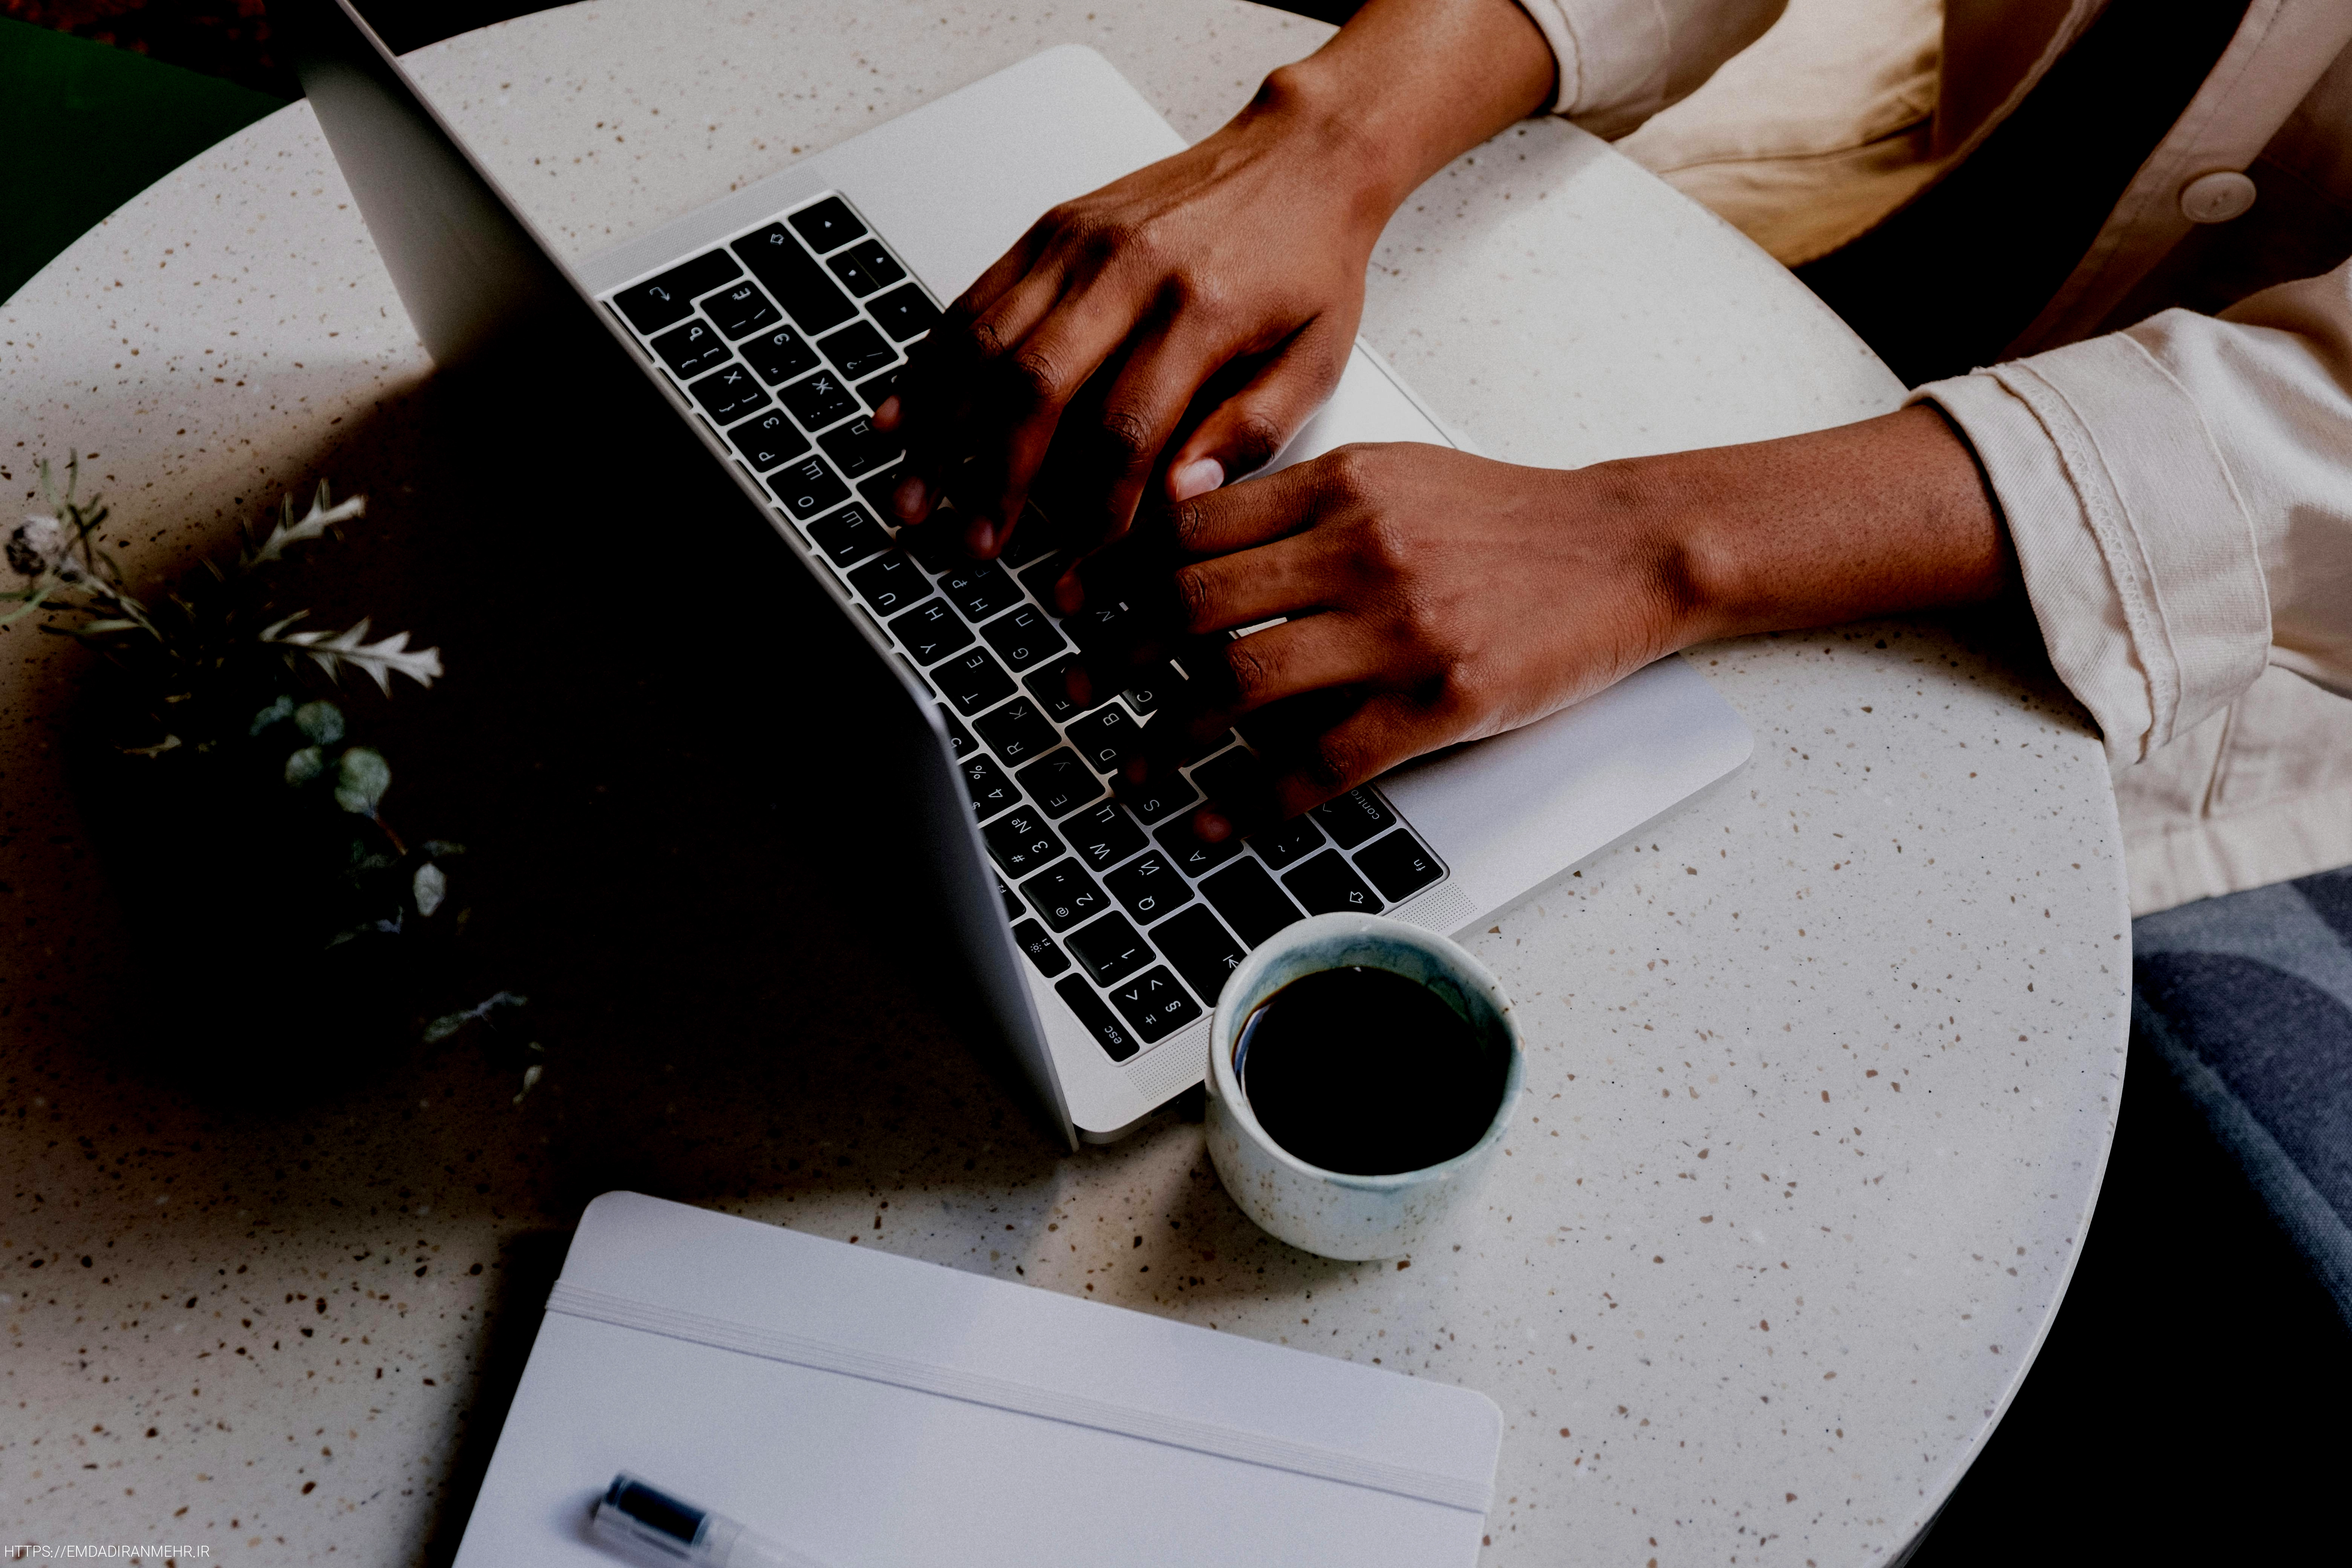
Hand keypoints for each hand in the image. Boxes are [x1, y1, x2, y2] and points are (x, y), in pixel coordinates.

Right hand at [873, 0, 1557, 560]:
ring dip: (941, 431)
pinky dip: (930, 365)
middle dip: (993, 480)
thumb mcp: (1317, 361)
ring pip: (986, 345)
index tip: (1076, 570)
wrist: (1302, 156)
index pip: (1126, 431)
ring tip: (914, 498)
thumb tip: (1180, 498)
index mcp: (1203, 311)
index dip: (1092, 512)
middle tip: (972, 546)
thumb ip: (1251, 434)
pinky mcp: (1051, 228)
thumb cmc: (1309, 265)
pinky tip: (903, 417)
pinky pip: (974, 301)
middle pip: (1037, 388)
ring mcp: (1079, 243)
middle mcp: (1131, 270)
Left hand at [1065, 407, 2015, 839]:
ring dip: (1168, 735)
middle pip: (1194, 604)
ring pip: (1239, 683)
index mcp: (1340, 484)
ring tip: (1134, 766)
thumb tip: (1187, 531)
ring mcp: (1398, 628)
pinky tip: (1216, 822)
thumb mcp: (1395, 476)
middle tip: (1075, 689)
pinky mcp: (1438, 700)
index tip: (1070, 605)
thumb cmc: (1507, 520)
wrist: (1625, 547)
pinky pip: (1319, 760)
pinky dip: (1253, 799)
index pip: (1191, 526)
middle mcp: (1358, 548)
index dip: (1115, 572)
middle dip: (1117, 656)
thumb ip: (1298, 500)